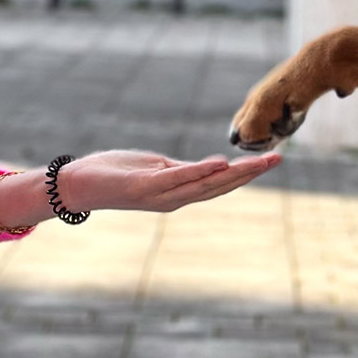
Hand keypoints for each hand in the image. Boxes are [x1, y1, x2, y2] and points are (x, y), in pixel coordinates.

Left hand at [56, 148, 279, 211]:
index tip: (273, 159)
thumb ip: (179, 170)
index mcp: (179, 192)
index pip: (220, 183)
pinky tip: (219, 163)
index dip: (248, 173)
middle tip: (279, 159)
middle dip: (251, 173)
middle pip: (221, 185)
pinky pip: (177, 179)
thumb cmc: (114, 174)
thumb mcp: (154, 169)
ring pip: (205, 184)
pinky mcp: (144, 187)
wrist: (78, 185)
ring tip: (260, 161)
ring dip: (235, 173)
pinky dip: (199, 172)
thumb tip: (207, 166)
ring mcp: (161, 195)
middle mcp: (174, 198)